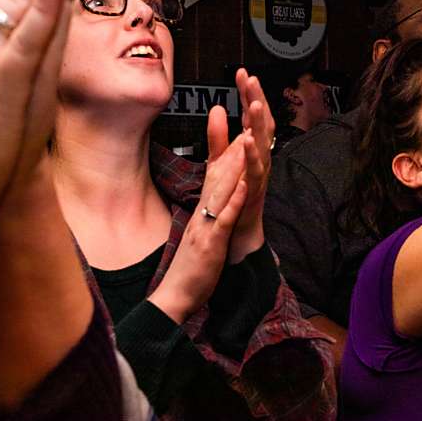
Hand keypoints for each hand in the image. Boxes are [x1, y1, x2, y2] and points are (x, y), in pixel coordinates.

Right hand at [148, 135, 247, 322]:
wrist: (174, 297)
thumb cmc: (190, 270)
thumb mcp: (201, 238)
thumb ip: (207, 220)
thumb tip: (211, 206)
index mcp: (201, 214)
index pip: (215, 180)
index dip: (229, 156)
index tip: (241, 133)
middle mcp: (201, 215)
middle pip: (218, 178)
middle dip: (233, 151)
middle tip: (247, 123)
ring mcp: (205, 228)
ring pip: (221, 192)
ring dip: (234, 167)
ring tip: (247, 142)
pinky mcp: (210, 244)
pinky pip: (223, 219)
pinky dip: (233, 201)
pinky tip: (244, 186)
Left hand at [218, 70, 272, 262]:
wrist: (236, 229)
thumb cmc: (232, 194)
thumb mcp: (219, 160)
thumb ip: (217, 135)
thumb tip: (218, 108)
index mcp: (252, 146)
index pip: (252, 114)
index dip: (248, 93)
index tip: (242, 72)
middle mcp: (260, 156)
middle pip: (262, 122)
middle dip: (257, 99)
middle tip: (251, 78)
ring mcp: (259, 172)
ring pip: (263, 142)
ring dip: (260, 123)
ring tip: (254, 103)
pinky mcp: (254, 189)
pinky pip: (255, 169)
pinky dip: (252, 154)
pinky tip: (248, 140)